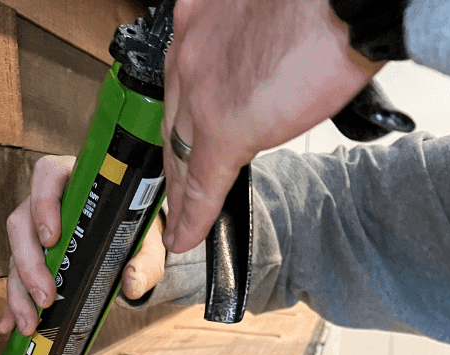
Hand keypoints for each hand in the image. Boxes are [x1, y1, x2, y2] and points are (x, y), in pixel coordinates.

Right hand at [0, 156, 165, 336]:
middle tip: (46, 297)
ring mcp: (35, 232)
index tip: (51, 238)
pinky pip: (15, 278)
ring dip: (19, 291)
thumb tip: (132, 284)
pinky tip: (9, 324)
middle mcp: (48, 205)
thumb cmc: (136, 235)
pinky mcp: (31, 258)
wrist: (131, 246)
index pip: (48, 176)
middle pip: (21, 223)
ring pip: (14, 254)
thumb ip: (145, 263)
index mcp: (76, 184)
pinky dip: (12, 304)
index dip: (43, 204)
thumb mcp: (148, 246)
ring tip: (29, 322)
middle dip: (29, 264)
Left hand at [162, 0, 383, 253]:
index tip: (188, 137)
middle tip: (176, 189)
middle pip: (174, 119)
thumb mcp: (273, 12)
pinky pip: (201, 182)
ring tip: (181, 221)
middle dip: (175, 158)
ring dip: (181, 192)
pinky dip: (193, 216)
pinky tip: (187, 237)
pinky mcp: (221, 128)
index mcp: (204, 14)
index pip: (185, 79)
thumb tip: (275, 63)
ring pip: (180, 152)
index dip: (184, 115)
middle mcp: (192, 46)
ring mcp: (201, 88)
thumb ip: (258, 41)